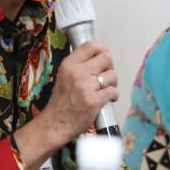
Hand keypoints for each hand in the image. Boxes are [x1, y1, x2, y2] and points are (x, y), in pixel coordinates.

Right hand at [15, 41, 118, 167]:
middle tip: (105, 77)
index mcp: (69, 64)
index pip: (91, 46)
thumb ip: (79, 66)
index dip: (102, 50)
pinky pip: (113, 92)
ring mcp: (85, 86)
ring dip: (113, 84)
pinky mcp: (93, 101)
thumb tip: (99, 58)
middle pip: (106, 58)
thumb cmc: (61, 103)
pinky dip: (114, 96)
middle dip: (109, 68)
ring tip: (105, 90)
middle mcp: (77, 72)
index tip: (103, 58)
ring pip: (112, 75)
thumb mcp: (64, 76)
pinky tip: (108, 99)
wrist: (55, 124)